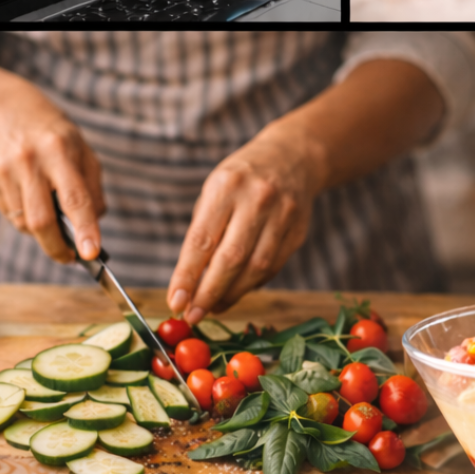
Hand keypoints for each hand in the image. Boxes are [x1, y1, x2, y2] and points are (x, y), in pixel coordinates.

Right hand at [0, 81, 105, 264]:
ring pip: (25, 223)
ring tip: (48, 208)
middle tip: (70, 257)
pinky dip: (25, 217)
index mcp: (59, 150)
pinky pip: (10, 215)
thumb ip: (93, 188)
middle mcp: (29, 160)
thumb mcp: (82, 150)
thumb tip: (94, 226)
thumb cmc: (53, 135)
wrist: (4, 110)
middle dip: (57, 247)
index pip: (75, 198)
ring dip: (41, 230)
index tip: (91, 254)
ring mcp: (4, 170)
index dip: (84, 229)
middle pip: (42, 221)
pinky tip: (28, 195)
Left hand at [166, 131, 321, 321]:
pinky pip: (273, 267)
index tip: (175, 302)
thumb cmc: (241, 179)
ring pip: (256, 269)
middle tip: (193, 316)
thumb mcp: (214, 191)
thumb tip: (190, 284)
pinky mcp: (299, 231)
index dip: (187, 276)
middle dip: (209, 293)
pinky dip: (251, 284)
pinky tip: (236, 290)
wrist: (293, 156)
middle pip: (231, 259)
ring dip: (231, 295)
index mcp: (226, 186)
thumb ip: (203, 233)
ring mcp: (283, 215)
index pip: (202, 240)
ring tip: (212, 308)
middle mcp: (257, 200)